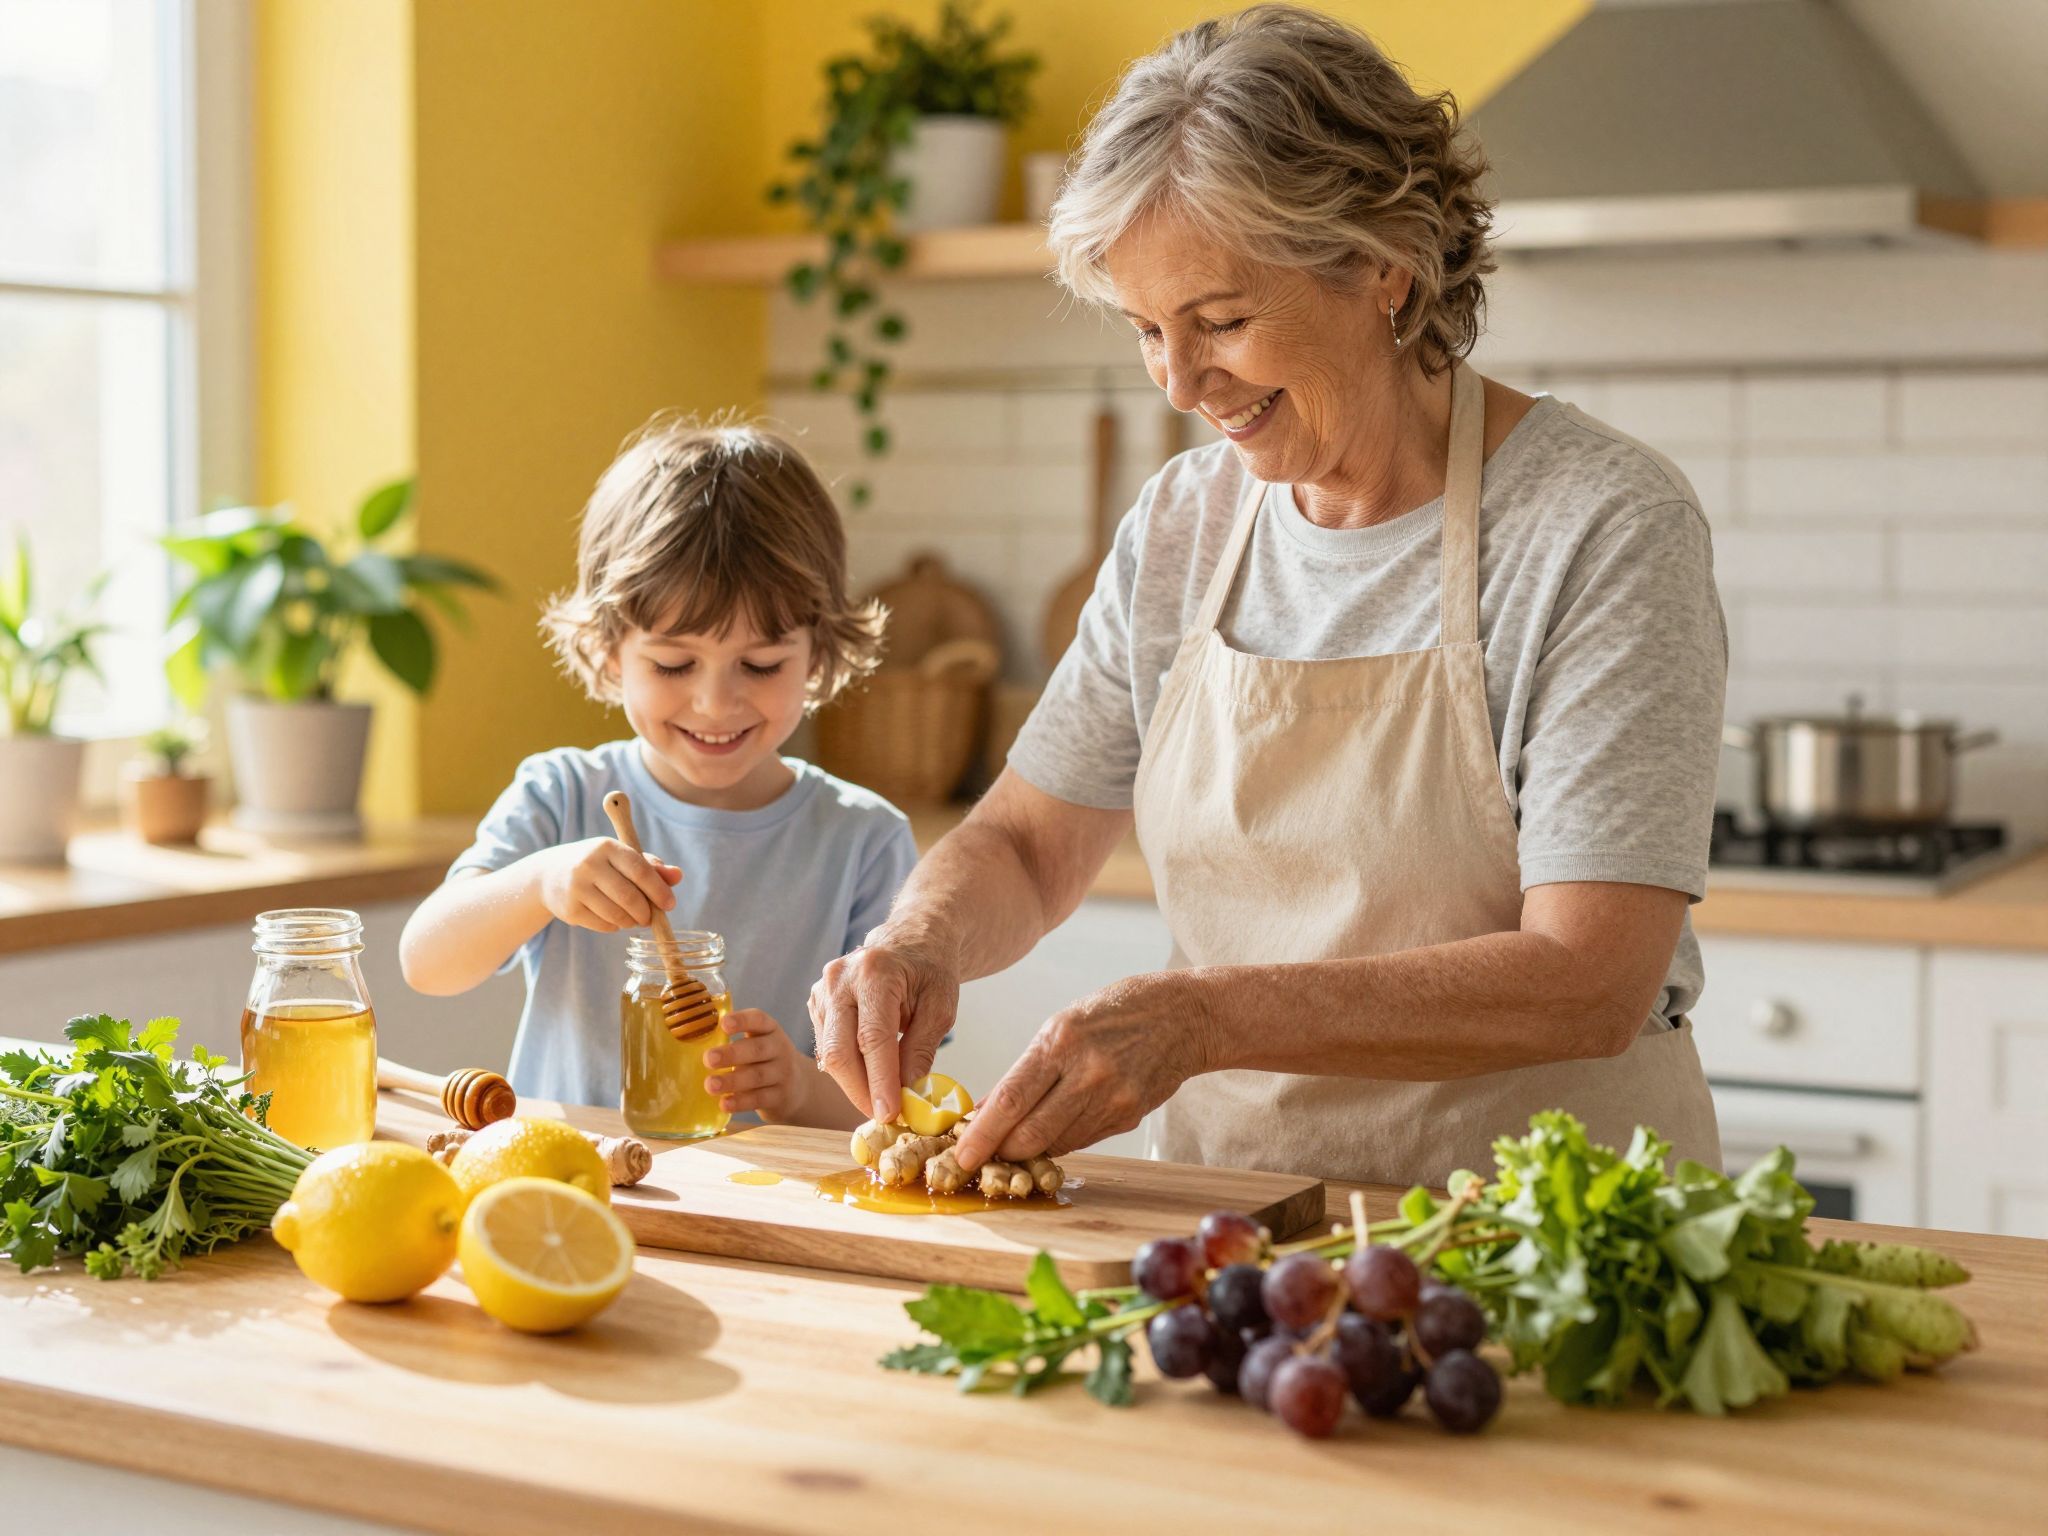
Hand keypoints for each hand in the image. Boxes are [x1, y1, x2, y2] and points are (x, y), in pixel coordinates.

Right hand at [534, 837, 680, 932]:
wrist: (549, 874)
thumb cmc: (598, 864)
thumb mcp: (621, 857)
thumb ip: (651, 866)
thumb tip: (678, 875)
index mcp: (607, 847)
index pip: (639, 869)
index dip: (658, 889)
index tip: (670, 904)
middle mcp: (589, 865)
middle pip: (629, 897)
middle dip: (646, 912)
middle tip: (651, 918)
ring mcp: (576, 888)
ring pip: (616, 915)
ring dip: (632, 921)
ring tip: (634, 918)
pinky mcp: (569, 910)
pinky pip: (604, 925)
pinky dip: (615, 926)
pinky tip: (614, 918)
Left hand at [703, 1009, 805, 1121]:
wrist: (798, 1086)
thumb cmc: (763, 1060)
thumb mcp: (756, 1043)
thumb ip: (732, 1040)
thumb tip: (688, 1040)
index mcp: (770, 1030)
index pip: (759, 1020)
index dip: (742, 1020)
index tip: (723, 1024)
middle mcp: (780, 1049)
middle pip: (758, 1049)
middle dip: (732, 1054)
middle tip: (708, 1059)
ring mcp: (782, 1074)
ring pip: (757, 1076)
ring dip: (732, 1081)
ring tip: (710, 1085)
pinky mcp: (780, 1097)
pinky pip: (759, 1099)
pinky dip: (740, 1102)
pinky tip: (724, 1103)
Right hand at [808, 929, 959, 1121]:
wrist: (910, 940)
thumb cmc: (930, 971)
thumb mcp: (941, 1007)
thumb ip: (921, 1049)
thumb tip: (906, 1093)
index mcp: (875, 972)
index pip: (872, 1038)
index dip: (880, 1081)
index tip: (890, 1114)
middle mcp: (840, 978)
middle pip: (840, 1051)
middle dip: (862, 1092)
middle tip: (886, 1116)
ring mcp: (822, 989)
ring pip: (831, 1055)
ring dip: (856, 1083)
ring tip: (884, 1094)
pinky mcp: (816, 1002)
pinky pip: (828, 1047)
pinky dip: (849, 1068)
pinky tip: (870, 1072)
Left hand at [953, 972, 1214, 1170]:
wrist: (1183, 1016)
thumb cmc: (1115, 1013)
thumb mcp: (1062, 1026)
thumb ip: (1027, 1070)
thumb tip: (985, 1109)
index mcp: (1062, 1040)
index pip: (1010, 1098)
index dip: (981, 1134)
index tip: (960, 1155)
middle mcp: (1087, 1072)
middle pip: (1031, 1134)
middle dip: (1000, 1152)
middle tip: (980, 1158)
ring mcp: (1112, 1098)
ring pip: (1055, 1144)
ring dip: (1029, 1150)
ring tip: (1012, 1144)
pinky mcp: (1128, 1116)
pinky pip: (1081, 1141)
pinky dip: (1058, 1142)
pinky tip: (1051, 1131)